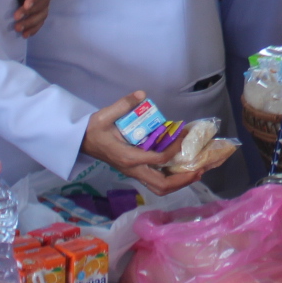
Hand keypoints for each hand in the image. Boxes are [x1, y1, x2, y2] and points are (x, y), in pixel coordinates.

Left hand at [8, 0, 51, 37]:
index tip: (25, 6)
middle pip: (44, 3)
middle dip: (31, 12)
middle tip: (16, 18)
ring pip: (43, 13)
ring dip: (31, 22)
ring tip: (18, 28)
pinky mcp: (37, 6)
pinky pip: (40, 18)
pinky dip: (34, 27)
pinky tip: (26, 34)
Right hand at [80, 91, 205, 195]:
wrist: (83, 141)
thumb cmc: (94, 129)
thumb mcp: (105, 115)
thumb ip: (123, 105)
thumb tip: (141, 95)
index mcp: (128, 157)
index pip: (158, 159)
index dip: (175, 149)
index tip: (183, 135)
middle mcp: (133, 169)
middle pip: (161, 185)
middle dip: (182, 180)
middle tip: (199, 169)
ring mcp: (134, 173)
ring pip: (159, 188)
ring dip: (179, 183)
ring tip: (195, 172)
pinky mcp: (136, 171)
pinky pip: (156, 181)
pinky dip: (172, 179)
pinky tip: (182, 169)